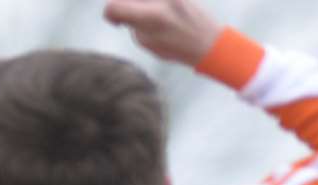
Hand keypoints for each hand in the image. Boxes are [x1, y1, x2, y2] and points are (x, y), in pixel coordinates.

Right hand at [104, 0, 223, 66]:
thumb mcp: (146, 42)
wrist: (207, 41)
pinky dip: (147, 4)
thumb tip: (121, 11)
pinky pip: (152, 0)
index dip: (109, 14)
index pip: (114, 6)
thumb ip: (131, 23)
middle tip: (127, 17)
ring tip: (143, 13)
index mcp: (151, 16)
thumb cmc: (176, 47)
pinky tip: (153, 9)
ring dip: (136, 3)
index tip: (115, 21)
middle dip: (123, 4)